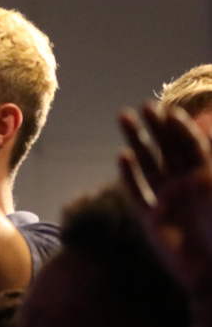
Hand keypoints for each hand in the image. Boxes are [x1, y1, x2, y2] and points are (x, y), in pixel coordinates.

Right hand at [119, 102, 211, 295]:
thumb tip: (207, 136)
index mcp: (207, 178)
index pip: (191, 146)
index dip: (180, 129)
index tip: (168, 112)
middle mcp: (186, 186)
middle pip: (168, 149)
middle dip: (155, 128)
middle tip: (143, 106)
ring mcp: (167, 201)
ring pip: (149, 164)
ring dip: (138, 142)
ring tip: (124, 118)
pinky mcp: (150, 219)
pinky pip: (137, 192)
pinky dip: (129, 175)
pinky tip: (122, 156)